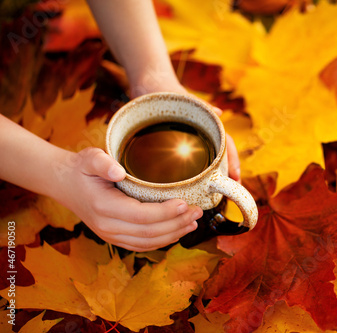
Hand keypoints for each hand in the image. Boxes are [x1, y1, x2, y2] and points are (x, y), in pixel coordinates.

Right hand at [55, 148, 202, 251]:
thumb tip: (119, 171)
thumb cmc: (81, 169)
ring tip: (193, 223)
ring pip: (147, 242)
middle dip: (177, 223)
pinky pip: (141, 245)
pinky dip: (162, 241)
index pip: (141, 216)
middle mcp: (107, 226)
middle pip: (149, 232)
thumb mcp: (89, 158)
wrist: (64, 184)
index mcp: (104, 207)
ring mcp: (110, 235)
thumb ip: (102, 162)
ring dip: (174, 234)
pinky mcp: (115, 238)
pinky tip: (177, 232)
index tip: (185, 203)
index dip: (165, 213)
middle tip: (197, 212)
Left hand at [130, 80, 240, 181]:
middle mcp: (202, 135)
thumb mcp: (185, 99)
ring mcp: (191, 141)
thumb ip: (203, 106)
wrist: (149, 86)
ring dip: (213, 174)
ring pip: (207, 160)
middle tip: (232, 190)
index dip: (233, 160)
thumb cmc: (169, 90)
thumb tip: (220, 112)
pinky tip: (192, 187)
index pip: (226, 144)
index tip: (236, 177)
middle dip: (227, 172)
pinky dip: (193, 174)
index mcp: (208, 125)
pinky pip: (189, 162)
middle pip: (220, 156)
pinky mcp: (175, 146)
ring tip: (216, 193)